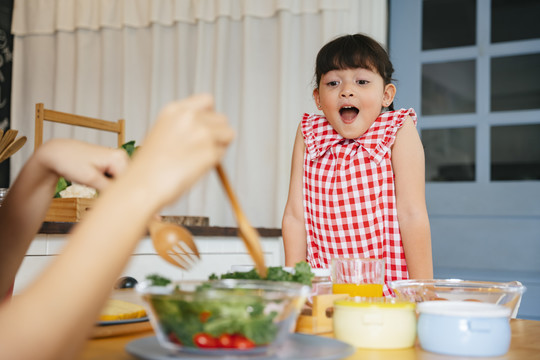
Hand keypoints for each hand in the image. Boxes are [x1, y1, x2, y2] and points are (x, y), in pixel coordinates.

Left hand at [36, 139, 129, 190]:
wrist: (57, 153)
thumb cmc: (70, 162)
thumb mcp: (90, 179)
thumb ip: (109, 189)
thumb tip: (122, 198)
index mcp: (119, 158)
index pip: (128, 183)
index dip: (119, 195)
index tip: (106, 199)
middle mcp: (121, 156)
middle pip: (125, 182)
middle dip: (115, 191)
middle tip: (98, 192)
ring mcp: (117, 159)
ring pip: (120, 181)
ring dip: (111, 187)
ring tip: (96, 185)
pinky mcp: (111, 162)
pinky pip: (115, 178)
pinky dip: (108, 184)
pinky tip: (97, 183)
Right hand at [124, 94, 233, 208]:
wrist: (142, 185)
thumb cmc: (149, 166)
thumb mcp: (162, 133)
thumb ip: (184, 126)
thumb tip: (208, 130)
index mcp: (175, 110)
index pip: (207, 100)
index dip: (210, 116)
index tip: (206, 128)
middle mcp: (190, 117)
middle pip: (222, 119)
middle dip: (217, 133)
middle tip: (201, 150)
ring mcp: (202, 133)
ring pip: (228, 135)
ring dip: (219, 147)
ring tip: (197, 159)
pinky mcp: (210, 152)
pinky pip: (222, 155)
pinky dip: (214, 163)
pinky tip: (194, 169)